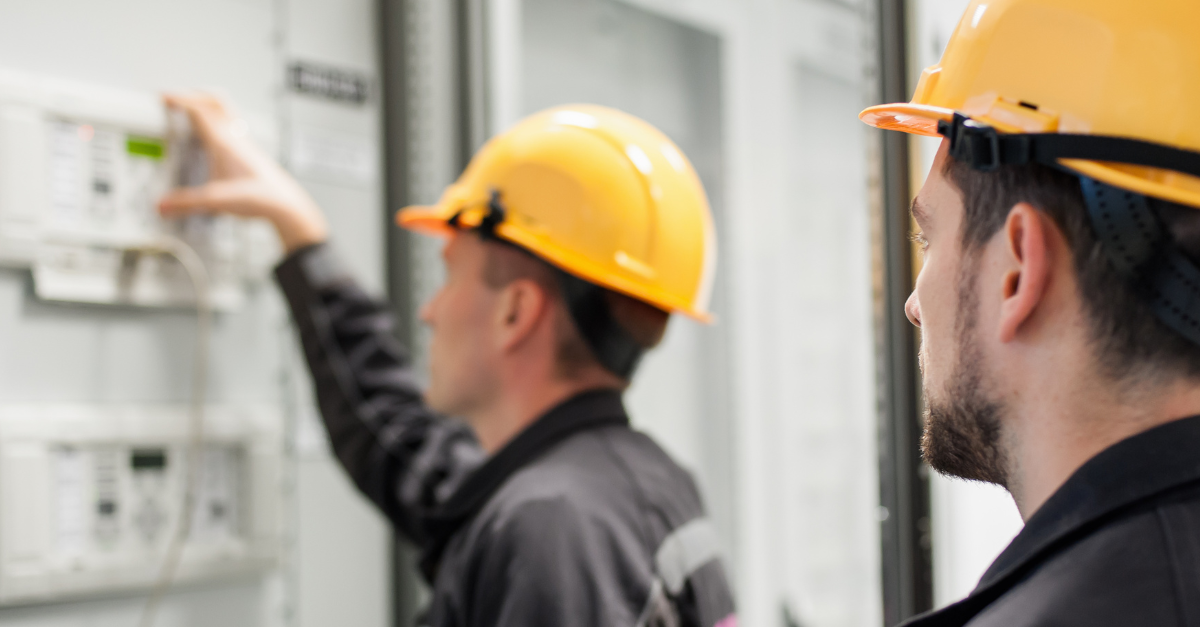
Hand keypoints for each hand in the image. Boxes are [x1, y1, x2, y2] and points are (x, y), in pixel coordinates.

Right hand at [158, 93, 328, 252]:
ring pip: (226, 110)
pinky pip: (233, 125)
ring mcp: (245, 143)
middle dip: (194, 94)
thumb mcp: (216, 201)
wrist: (286, 205)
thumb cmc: (259, 197)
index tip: (163, 97)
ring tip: (194, 108)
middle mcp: (235, 137)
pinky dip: (219, 120)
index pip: (199, 109)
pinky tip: (215, 135)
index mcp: (223, 142)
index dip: (179, 99)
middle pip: (215, 100)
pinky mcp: (251, 151)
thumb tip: (162, 206)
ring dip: (209, 104)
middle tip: (177, 97)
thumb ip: (187, 203)